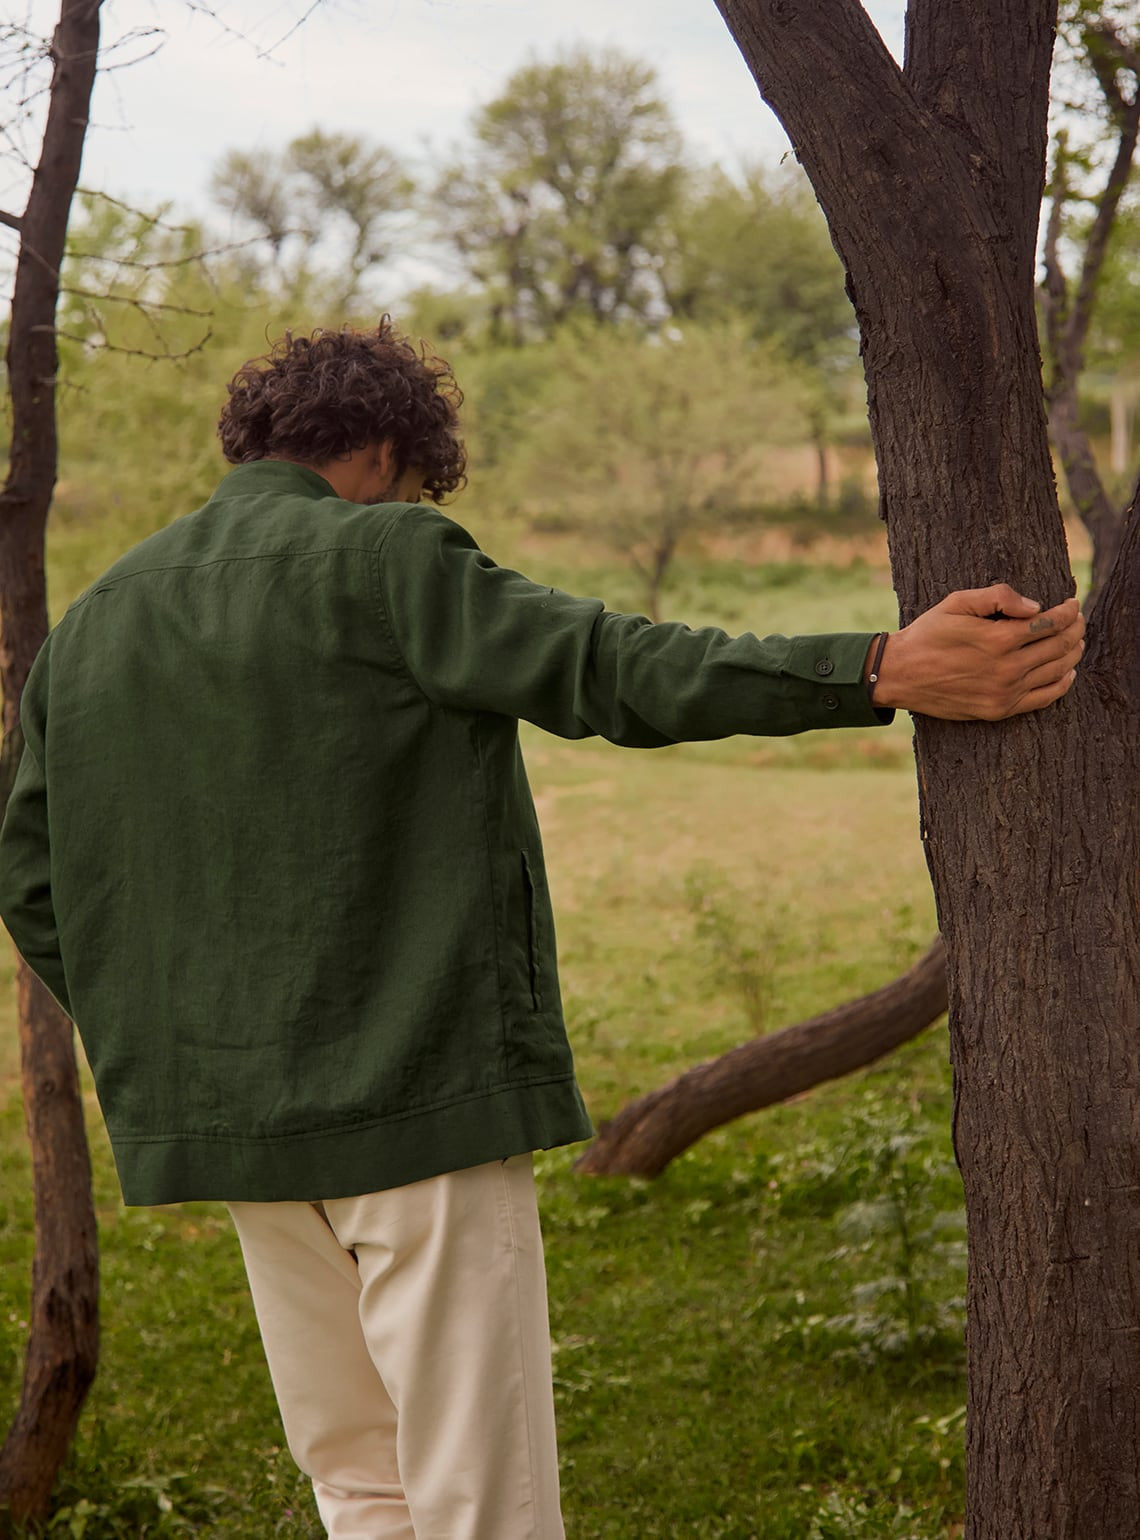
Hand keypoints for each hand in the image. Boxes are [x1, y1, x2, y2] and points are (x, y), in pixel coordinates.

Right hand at [869, 583, 1084, 719]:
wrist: (900, 674)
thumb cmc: (928, 634)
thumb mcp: (956, 602)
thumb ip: (997, 596)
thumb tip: (1035, 606)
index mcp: (998, 638)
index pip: (1051, 622)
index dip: (1068, 611)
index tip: (1072, 603)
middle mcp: (1006, 668)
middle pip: (1059, 646)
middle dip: (1075, 629)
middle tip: (1078, 620)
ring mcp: (1004, 692)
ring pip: (1057, 671)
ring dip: (1073, 653)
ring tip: (1076, 641)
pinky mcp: (999, 709)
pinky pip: (1044, 698)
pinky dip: (1063, 684)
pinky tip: (1067, 672)